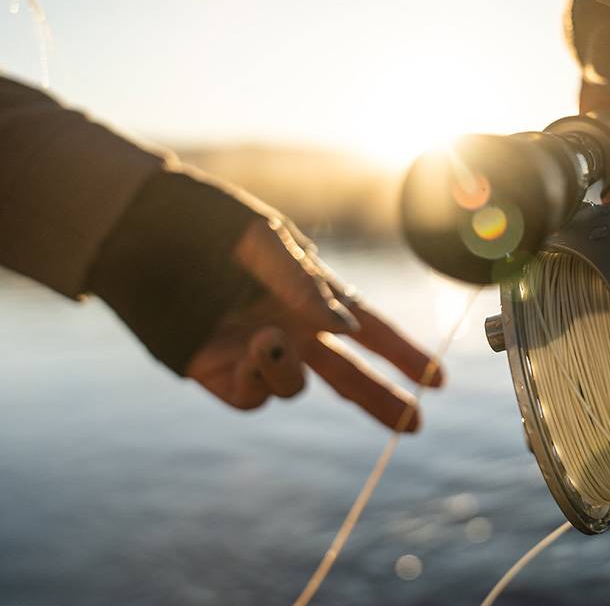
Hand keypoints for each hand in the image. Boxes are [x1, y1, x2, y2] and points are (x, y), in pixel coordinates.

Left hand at [184, 218, 441, 430]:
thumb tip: (349, 330)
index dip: (405, 354)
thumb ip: (304, 284)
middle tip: (415, 423)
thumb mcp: (263, 239)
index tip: (438, 378)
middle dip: (382, 399)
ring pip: (297, 386)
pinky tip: (248, 350)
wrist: (137, 228)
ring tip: (265, 337)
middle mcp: (292, 326)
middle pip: (348, 374)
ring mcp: (256, 351)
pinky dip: (259, 382)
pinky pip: (252, 397)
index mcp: (312, 293)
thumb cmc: (206, 221)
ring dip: (290, 372)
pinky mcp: (218, 372)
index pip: (371, 328)